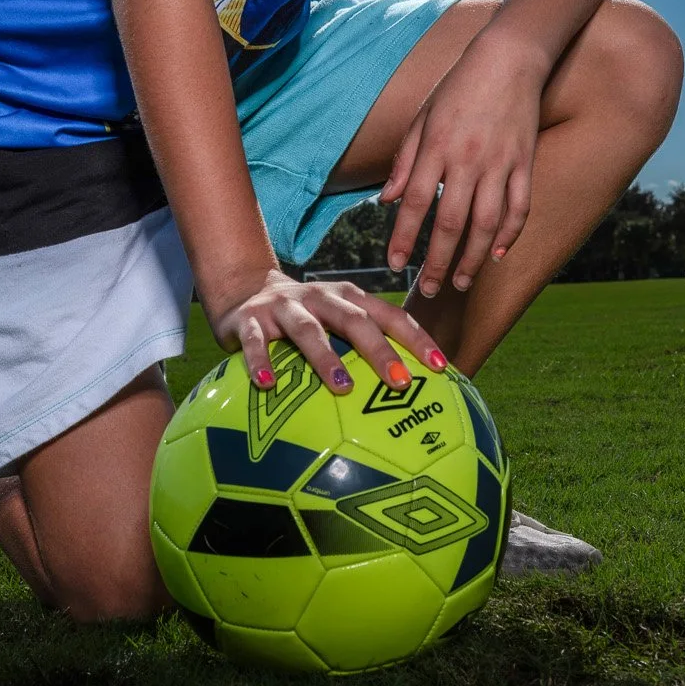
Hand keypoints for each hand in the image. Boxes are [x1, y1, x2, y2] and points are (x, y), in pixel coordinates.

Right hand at [212, 268, 448, 395]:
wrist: (244, 293)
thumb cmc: (306, 320)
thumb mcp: (336, 322)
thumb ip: (366, 347)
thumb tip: (412, 392)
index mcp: (348, 298)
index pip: (390, 315)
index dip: (416, 339)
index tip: (440, 367)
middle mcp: (320, 297)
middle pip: (354, 320)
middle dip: (380, 350)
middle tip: (400, 383)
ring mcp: (284, 307)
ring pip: (308, 329)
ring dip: (326, 356)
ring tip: (343, 387)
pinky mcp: (249, 320)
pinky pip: (255, 342)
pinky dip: (260, 361)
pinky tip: (267, 385)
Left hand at [381, 25, 544, 298]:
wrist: (510, 57)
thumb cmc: (459, 86)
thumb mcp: (422, 117)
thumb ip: (405, 161)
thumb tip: (387, 202)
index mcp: (436, 146)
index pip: (415, 203)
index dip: (403, 238)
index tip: (394, 264)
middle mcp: (467, 159)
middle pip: (450, 223)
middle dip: (437, 262)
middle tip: (427, 290)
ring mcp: (500, 163)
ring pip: (486, 223)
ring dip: (472, 258)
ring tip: (460, 283)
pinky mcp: (525, 162)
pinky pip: (519, 207)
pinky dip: (508, 235)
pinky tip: (495, 255)